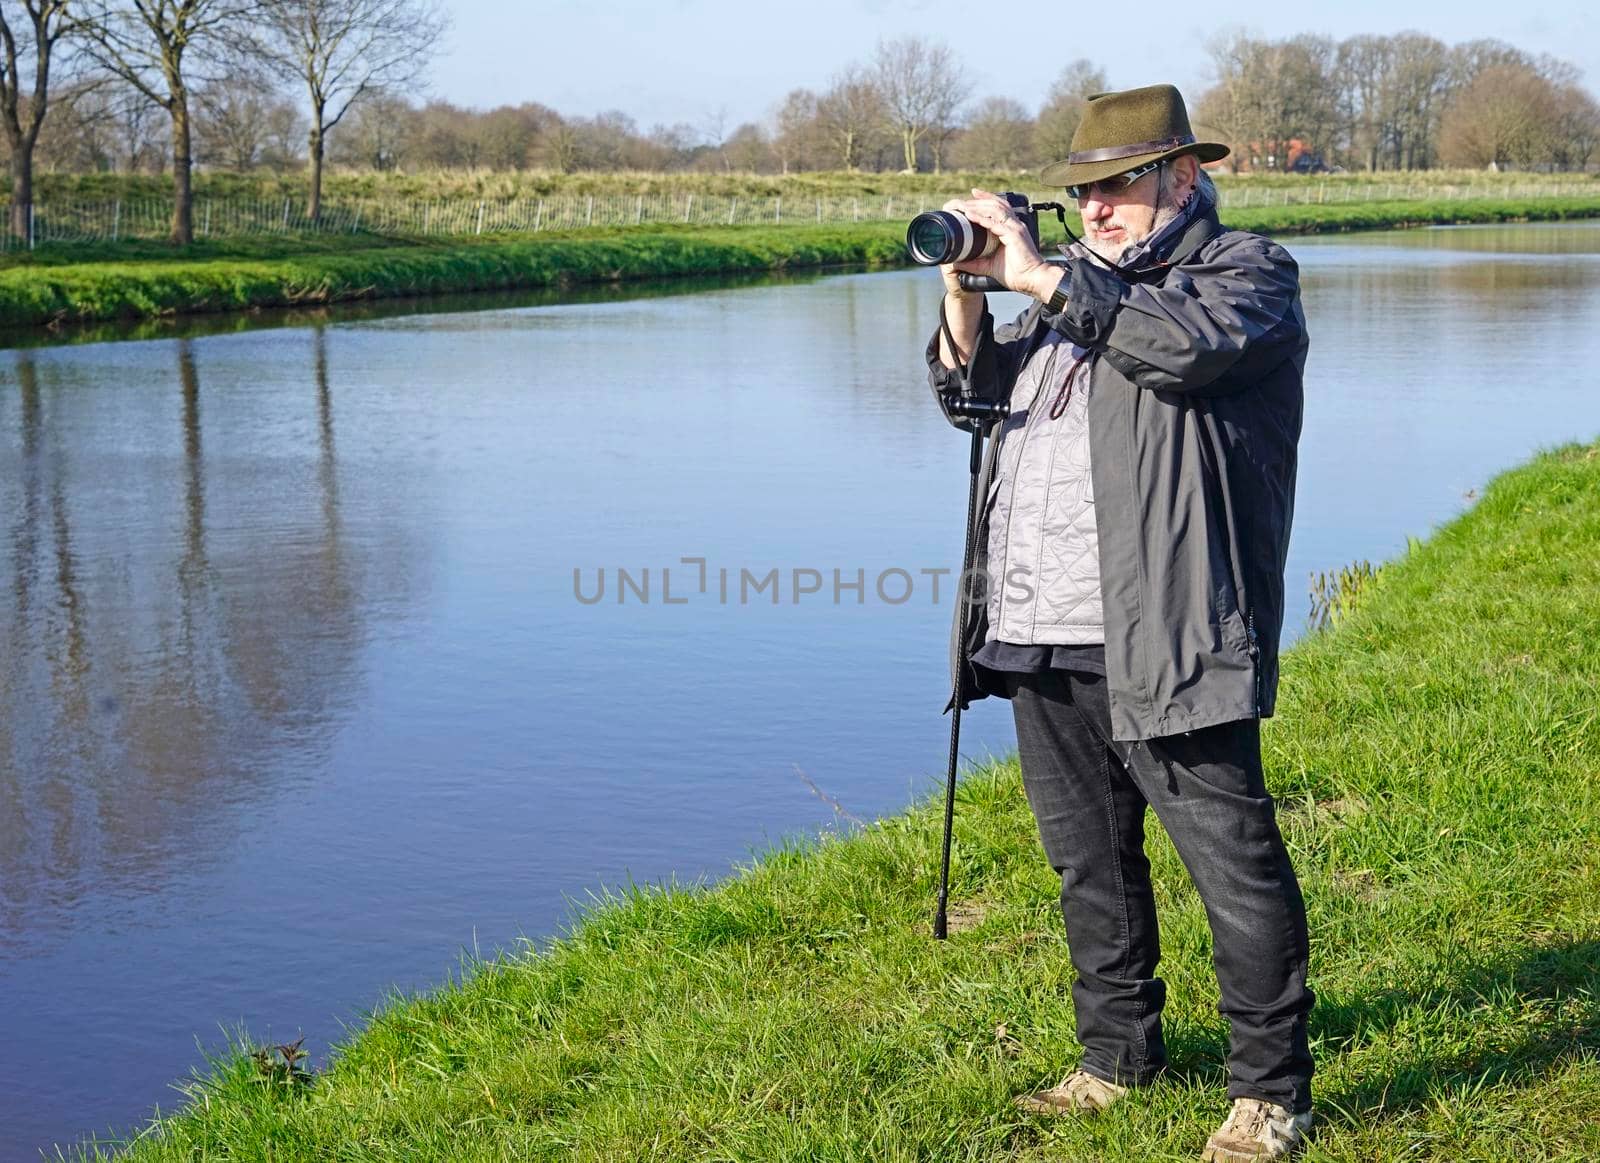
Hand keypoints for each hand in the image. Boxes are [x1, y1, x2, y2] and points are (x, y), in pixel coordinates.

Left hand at [939, 188, 1062, 300]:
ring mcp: (1015, 228)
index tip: (969, 197)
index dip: (984, 200)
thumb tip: (957, 262)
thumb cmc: (1016, 273)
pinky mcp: (1014, 235)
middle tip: (959, 202)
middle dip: (976, 201)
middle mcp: (1014, 224)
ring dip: (977, 206)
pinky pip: (996, 223)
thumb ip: (974, 262)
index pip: (997, 207)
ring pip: (995, 209)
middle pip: (994, 204)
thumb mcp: (989, 266)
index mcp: (1010, 228)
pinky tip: (970, 215)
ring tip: (962, 206)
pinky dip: (982, 218)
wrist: (1032, 280)